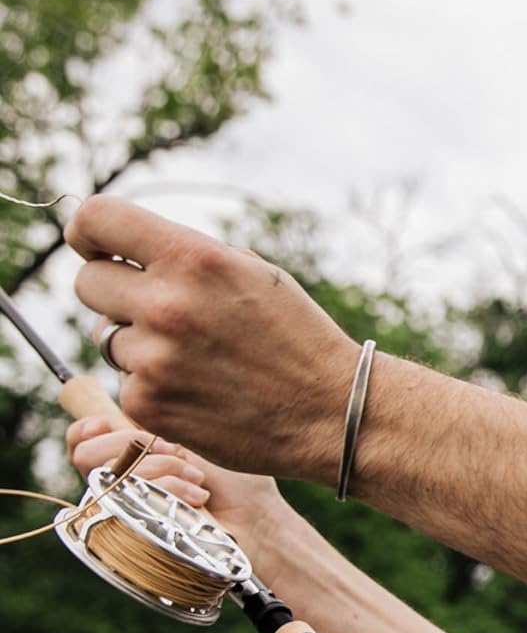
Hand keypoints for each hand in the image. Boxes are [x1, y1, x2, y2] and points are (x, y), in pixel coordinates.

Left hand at [65, 195, 359, 481]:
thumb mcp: (256, 274)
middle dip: (116, 293)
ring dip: (141, 345)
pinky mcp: (147, 405)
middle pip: (88, 284)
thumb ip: (188, 256)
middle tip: (160, 313)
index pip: (96, 219)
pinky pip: (125, 382)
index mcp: (193, 260)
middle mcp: (166, 305)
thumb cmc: (299, 338)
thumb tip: (125, 249)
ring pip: (108, 338)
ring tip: (198, 360)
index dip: (87, 231)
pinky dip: (155, 386)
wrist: (332, 413)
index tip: (94, 246)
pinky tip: (201, 392)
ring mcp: (152, 360)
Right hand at [65, 417, 292, 564]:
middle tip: (174, 449)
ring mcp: (126, 510)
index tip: (106, 421)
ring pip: (113, 473)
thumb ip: (153, 421)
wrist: (258, 520)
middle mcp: (121, 484)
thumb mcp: (194, 437)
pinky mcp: (138, 530)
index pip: (80, 442)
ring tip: (198, 477)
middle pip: (84, 456)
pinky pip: (136, 495)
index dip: (84, 429)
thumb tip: (119, 402)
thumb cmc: (236, 480)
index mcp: (129, 456)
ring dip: (163, 466)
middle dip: (130, 441)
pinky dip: (172, 487)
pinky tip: (199, 495)